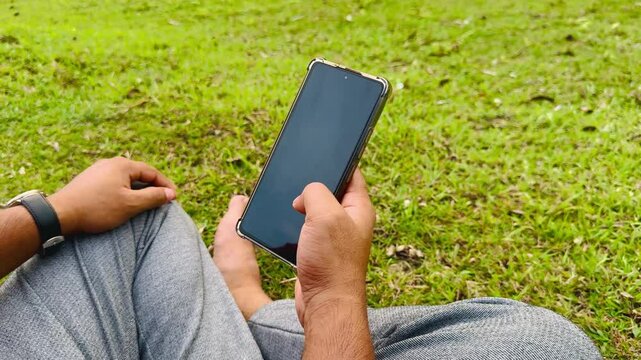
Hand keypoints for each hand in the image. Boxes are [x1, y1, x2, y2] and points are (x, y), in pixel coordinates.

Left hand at [48, 157, 175, 234]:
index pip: (152, 172)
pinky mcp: (89, 180)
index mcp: (123, 165)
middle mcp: (110, 163)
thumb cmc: (97, 209)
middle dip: (153, 186)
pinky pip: (114, 182)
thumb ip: (153, 197)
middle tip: (162, 199)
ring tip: (146, 202)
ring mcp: (98, 170)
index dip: (165, 185)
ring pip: (125, 178)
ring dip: (138, 189)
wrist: (60, 214)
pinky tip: (124, 202)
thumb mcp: (131, 204)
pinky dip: (124, 190)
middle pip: (139, 173)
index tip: (174, 198)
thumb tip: (171, 193)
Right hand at [292, 169, 374, 325]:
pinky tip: (286, 225)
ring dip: (302, 206)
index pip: (352, 173)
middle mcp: (350, 221)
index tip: (322, 151)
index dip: (338, 161)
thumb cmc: (332, 263)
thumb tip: (305, 194)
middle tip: (298, 180)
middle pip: (331, 190)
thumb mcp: (324, 215)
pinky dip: (296, 224)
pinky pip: (307, 228)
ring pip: (316, 209)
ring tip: (290, 204)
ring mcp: (335, 236)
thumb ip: (316, 192)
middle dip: (313, 185)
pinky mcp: (320, 250)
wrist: (325, 304)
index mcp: (359, 208)